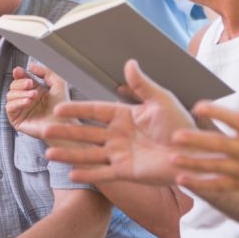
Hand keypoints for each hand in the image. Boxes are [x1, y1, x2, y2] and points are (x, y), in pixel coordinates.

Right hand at [6, 63, 68, 138]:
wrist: (63, 124)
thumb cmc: (63, 108)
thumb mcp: (58, 83)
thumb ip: (46, 71)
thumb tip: (31, 66)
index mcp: (35, 91)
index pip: (21, 80)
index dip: (19, 74)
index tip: (19, 71)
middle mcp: (27, 100)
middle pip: (13, 86)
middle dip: (20, 83)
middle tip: (30, 84)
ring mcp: (21, 110)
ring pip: (9, 96)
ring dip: (21, 93)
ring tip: (33, 96)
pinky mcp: (17, 120)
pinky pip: (9, 108)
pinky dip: (17, 103)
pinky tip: (27, 103)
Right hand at [44, 60, 195, 185]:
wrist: (194, 153)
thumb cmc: (181, 125)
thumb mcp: (161, 100)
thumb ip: (142, 84)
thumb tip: (129, 62)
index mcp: (125, 116)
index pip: (95, 111)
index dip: (77, 110)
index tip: (58, 108)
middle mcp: (118, 135)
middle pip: (86, 133)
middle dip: (65, 132)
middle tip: (44, 131)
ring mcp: (120, 154)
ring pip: (89, 154)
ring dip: (70, 154)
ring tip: (49, 153)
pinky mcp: (126, 172)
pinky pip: (103, 173)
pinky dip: (88, 175)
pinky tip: (71, 175)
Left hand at [173, 65, 238, 192]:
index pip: (236, 120)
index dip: (217, 112)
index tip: (198, 105)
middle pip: (221, 145)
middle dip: (198, 142)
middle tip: (175, 136)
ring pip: (216, 167)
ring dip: (194, 164)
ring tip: (173, 158)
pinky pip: (219, 186)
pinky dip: (201, 185)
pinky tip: (182, 179)